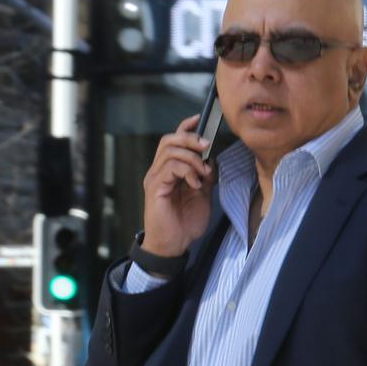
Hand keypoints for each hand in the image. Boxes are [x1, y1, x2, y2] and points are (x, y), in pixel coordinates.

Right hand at [142, 113, 216, 257]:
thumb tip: (211, 160)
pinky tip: (195, 184)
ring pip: (170, 151)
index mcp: (169, 171)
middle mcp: (159, 171)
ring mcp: (155, 179)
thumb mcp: (203, 196)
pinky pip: (170, 168)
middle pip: (169, 140)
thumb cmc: (185, 224)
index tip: (200, 120)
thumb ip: (205, 177)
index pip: (174, 141)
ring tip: (202, 173)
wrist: (174, 245)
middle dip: (190, 139)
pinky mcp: (155, 188)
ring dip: (191, 158)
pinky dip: (186, 171)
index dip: (186, 128)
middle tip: (206, 146)